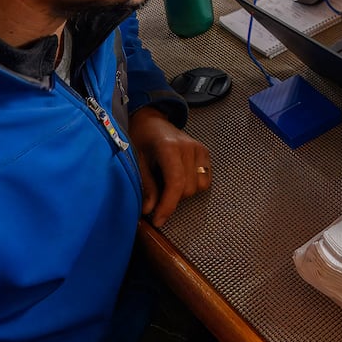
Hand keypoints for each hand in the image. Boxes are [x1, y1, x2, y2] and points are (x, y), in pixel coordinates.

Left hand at [128, 107, 211, 226]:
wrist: (152, 120)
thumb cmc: (140, 140)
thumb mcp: (136, 161)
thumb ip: (146, 185)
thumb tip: (149, 210)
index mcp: (169, 147)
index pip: (175, 183)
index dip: (168, 205)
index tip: (158, 221)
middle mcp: (189, 147)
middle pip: (188, 188)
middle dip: (172, 199)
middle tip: (156, 199)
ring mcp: (200, 149)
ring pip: (199, 186)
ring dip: (184, 193)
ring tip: (168, 186)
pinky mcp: (206, 152)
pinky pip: (206, 179)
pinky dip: (194, 186)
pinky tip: (180, 180)